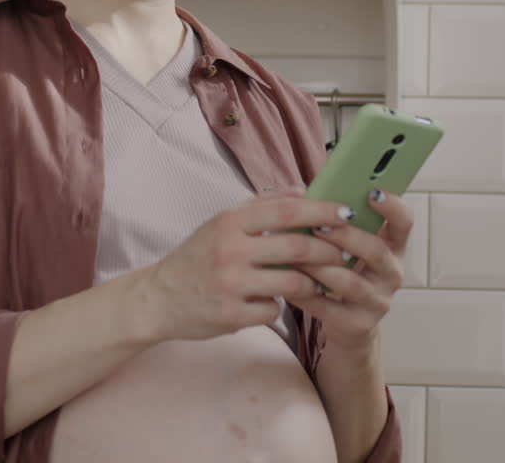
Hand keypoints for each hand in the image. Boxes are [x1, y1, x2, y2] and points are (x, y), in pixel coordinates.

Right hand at [142, 190, 355, 342]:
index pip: (287, 210)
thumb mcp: (221, 223)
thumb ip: (261, 206)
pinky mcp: (231, 315)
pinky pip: (274, 310)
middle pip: (298, 246)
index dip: (322, 211)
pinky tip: (272, 302)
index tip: (347, 213)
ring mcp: (230, 284)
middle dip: (329, 251)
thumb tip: (302, 190)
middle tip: (342, 254)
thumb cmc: (197, 257)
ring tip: (313, 282)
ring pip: (294, 282)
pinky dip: (280, 307)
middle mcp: (230, 250)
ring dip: (311, 283)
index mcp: (230, 222)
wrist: (157, 298)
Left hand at [286, 189, 412, 351]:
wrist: (348, 322)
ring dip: (321, 266)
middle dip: (345, 236)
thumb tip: (305, 194)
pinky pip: (328, 307)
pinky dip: (305, 293)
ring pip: (350, 282)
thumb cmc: (344, 272)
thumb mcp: (351, 247)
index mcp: (393, 247)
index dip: (393, 206)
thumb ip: (338, 222)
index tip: (372, 192)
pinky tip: (287, 280)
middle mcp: (392, 273)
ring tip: (297, 255)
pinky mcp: (359, 324)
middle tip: (318, 226)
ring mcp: (378, 301)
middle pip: (376, 251)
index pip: (404, 222)